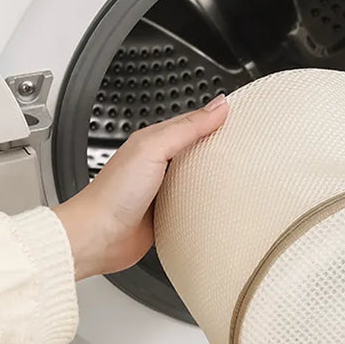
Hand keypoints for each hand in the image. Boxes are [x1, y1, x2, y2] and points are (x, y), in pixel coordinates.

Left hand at [54, 96, 228, 278]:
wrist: (98, 237)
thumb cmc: (113, 194)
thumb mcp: (153, 149)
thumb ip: (186, 128)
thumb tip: (217, 107)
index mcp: (154, 142)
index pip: (192, 122)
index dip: (216, 118)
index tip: (240, 116)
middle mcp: (160, 164)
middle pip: (198, 150)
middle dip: (220, 147)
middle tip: (246, 144)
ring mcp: (164, 190)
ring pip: (199, 178)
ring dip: (216, 177)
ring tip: (240, 172)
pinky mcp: (169, 215)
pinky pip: (195, 204)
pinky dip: (208, 203)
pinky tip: (220, 203)